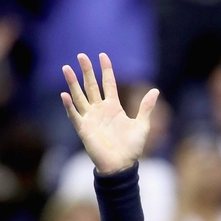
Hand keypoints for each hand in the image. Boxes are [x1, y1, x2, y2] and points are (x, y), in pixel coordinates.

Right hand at [61, 53, 158, 173]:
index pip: (108, 84)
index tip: (102, 55)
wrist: (122, 165)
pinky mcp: (83, 129)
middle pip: (91, 86)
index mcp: (114, 107)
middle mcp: (100, 110)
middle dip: (86, 71)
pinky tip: (64, 94)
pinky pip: (74, 115)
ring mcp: (90, 118)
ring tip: (67, 68)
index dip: (106, 70)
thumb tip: (155, 90)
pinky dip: (69, 105)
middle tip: (81, 55)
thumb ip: (146, 107)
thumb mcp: (142, 125)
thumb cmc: (132, 147)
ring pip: (80, 96)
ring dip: (73, 83)